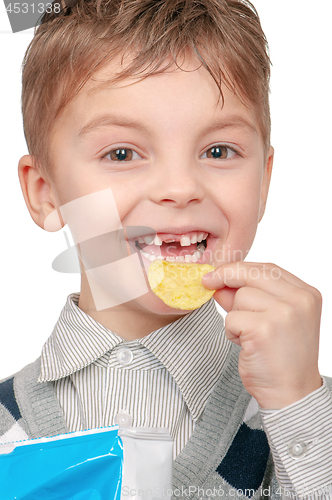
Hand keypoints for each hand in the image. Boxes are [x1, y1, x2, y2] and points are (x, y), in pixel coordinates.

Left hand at [202, 262, 322, 408]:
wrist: (291, 394)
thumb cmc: (281, 358)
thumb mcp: (271, 320)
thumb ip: (248, 298)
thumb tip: (219, 282)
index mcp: (306, 294)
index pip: (268, 268)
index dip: (240, 268)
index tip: (219, 272)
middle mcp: (300, 299)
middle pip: (251, 273)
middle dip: (225, 276)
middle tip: (207, 282)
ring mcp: (284, 312)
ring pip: (240, 296)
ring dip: (234, 316)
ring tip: (249, 336)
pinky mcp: (264, 328)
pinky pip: (231, 318)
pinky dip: (231, 332)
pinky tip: (245, 345)